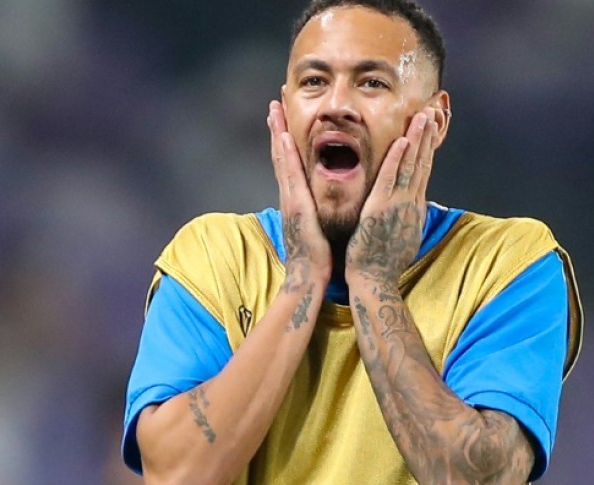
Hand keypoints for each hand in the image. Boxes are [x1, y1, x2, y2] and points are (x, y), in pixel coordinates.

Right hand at [268, 100, 331, 289]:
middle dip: (278, 126)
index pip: (289, 160)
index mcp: (296, 197)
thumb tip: (319, 197)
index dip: (285, 136)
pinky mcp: (295, 206)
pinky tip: (284, 137)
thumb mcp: (316, 223)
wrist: (308, 275)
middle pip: (281, 153)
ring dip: (278, 133)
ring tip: (275, 108)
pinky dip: (286, 156)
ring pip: (282, 159)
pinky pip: (291, 176)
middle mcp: (289, 193)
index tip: (284, 115)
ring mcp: (290, 198)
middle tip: (275, 100)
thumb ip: (315, 207)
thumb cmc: (317, 254)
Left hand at [345, 108, 437, 286]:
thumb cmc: (383, 261)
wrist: (375, 280)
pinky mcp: (382, 208)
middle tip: (433, 110)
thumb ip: (407, 216)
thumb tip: (412, 207)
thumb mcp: (402, 235)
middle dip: (428, 136)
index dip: (428, 147)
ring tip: (423, 116)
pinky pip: (390, 178)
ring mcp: (398, 204)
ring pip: (411, 166)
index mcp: (414, 207)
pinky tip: (402, 140)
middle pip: (423, 162)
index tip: (431, 128)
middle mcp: (411, 202)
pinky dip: (397, 159)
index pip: (424, 170)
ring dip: (417, 139)